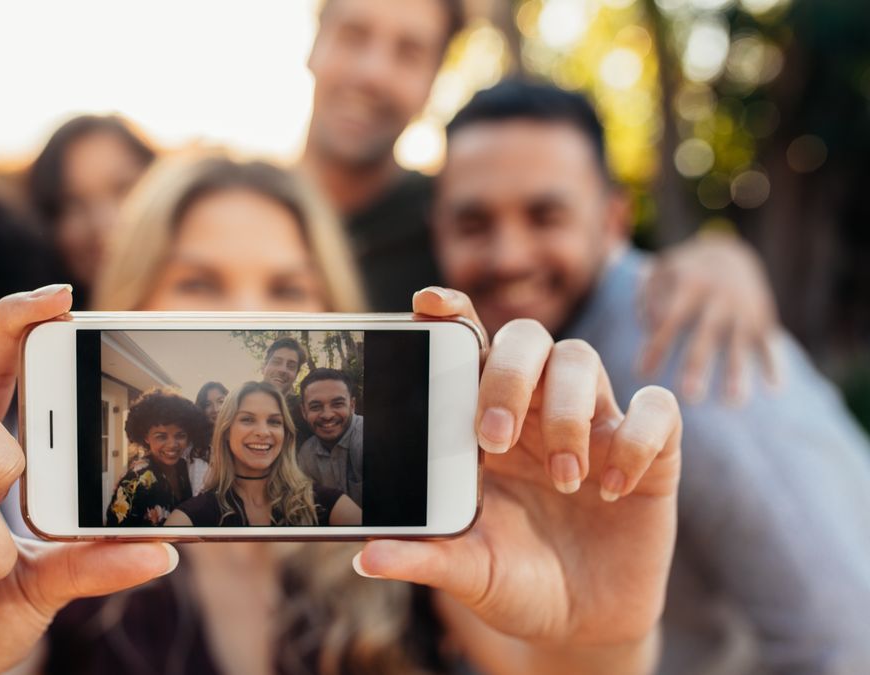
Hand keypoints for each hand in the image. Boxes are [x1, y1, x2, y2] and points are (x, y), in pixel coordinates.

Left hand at [354, 287, 680, 671]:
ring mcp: (596, 425)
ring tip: (563, 479)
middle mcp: (539, 410)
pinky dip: (636, 439)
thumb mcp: (466, 572)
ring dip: (568, 413)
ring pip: (582, 359)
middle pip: (527, 337)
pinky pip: (658, 409)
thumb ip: (423, 556)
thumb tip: (365, 559)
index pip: (471, 344)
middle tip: (493, 438)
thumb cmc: (515, 582)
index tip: (428, 304)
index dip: (453, 313)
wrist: (581, 626)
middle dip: (508, 375)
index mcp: (485, 422)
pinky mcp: (652, 452)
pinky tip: (612, 488)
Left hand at [639, 231, 780, 404]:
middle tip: (689, 396)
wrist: (729, 253)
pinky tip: (773, 388)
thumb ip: (646, 294)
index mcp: (689, 285)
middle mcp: (718, 298)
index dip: (657, 346)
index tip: (642, 374)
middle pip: (706, 335)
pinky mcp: (762, 317)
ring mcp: (743, 309)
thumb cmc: (683, 271)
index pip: (669, 320)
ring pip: (739, 344)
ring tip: (733, 401)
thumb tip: (648, 324)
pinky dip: (773, 363)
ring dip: (737, 372)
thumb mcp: (661, 271)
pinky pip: (768, 342)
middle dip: (698, 365)